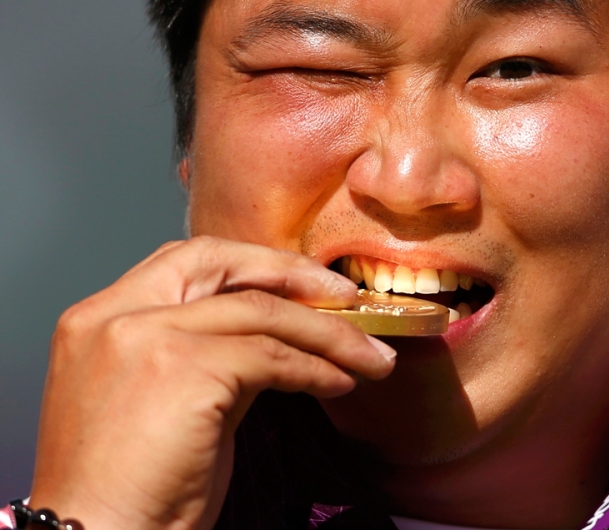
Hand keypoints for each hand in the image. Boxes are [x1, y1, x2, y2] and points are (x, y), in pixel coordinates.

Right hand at [28, 236, 395, 529]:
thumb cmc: (131, 488)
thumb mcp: (165, 401)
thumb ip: (212, 356)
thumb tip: (278, 342)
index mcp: (98, 317)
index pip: (185, 262)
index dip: (252, 265)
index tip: (304, 283)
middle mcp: (116, 315)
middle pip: (220, 262)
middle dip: (292, 273)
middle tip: (345, 296)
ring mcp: (146, 336)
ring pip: (260, 311)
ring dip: (327, 333)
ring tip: (367, 356)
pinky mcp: (182, 369)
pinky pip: (272, 357)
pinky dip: (316, 369)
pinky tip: (340, 383)